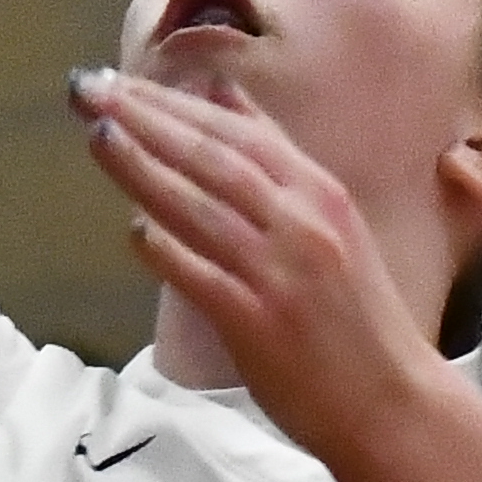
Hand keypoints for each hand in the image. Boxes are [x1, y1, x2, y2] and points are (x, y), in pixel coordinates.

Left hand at [75, 66, 454, 471]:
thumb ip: (275, 159)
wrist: (391, 401)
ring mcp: (279, 272)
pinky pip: (200, 276)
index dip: (176, 102)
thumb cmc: (357, 314)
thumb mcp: (330, 220)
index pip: (239, 132)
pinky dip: (165, 250)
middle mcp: (301, 222)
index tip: (121, 80)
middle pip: (212, 157)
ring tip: (97, 136)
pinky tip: (132, 231)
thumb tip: (219, 96)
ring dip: (144, 169)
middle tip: (91, 90)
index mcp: (321, 193)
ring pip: (200, 207)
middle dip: (147, 118)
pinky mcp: (257, 322)